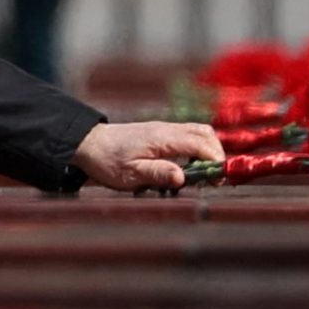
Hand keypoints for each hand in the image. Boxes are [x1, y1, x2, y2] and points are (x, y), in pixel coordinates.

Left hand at [71, 120, 222, 191]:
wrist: (89, 143)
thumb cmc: (108, 161)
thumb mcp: (131, 173)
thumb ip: (158, 173)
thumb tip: (183, 177)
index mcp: (162, 138)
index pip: (200, 144)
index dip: (215, 160)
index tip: (219, 179)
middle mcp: (167, 129)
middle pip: (205, 133)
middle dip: (216, 154)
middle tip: (216, 179)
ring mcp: (165, 129)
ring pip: (198, 132)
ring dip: (208, 150)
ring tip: (207, 174)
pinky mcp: (161, 133)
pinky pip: (188, 135)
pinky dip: (198, 147)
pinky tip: (192, 165)